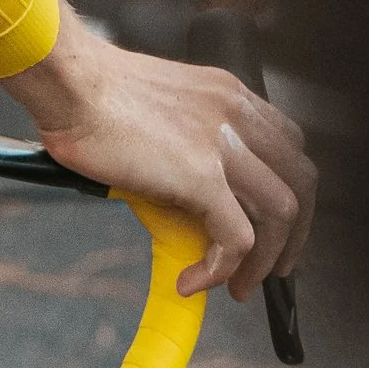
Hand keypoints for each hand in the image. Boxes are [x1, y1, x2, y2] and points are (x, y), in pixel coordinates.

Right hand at [5, 8, 311, 299]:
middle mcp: (236, 114)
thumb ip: (180, 142)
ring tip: (240, 286)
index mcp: (227, 94)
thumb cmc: (86, 90)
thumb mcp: (155, 108)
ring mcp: (224, 144)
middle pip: (301, 180)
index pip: (288, 146)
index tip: (271, 222)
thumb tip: (175, 190)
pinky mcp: (202, 176)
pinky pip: (236, 237)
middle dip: (294, 233)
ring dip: (266, 260)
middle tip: (273, 266)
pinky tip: (195, 281)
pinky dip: (223, 268)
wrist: (67, 81)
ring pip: (281, 213)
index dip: (287, 191)